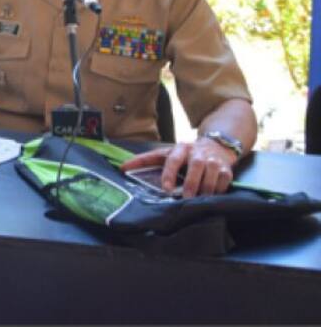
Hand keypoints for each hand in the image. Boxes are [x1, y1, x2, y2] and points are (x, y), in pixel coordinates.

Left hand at [119, 138, 236, 197]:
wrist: (215, 146)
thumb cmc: (185, 154)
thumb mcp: (166, 153)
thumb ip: (145, 160)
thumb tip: (121, 167)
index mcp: (180, 149)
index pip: (173, 160)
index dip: (169, 174)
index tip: (167, 189)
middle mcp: (198, 153)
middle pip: (196, 167)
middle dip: (191, 184)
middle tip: (186, 199)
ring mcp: (213, 161)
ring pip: (211, 175)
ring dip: (205, 190)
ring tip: (198, 201)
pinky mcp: (226, 169)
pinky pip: (224, 182)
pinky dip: (218, 190)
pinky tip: (211, 196)